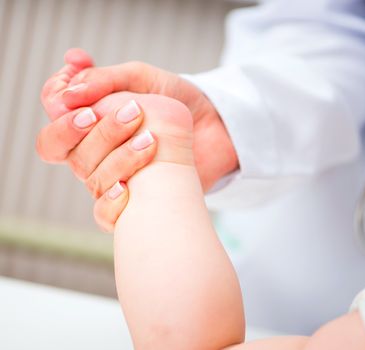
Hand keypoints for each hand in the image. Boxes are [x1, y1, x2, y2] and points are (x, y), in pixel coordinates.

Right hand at [43, 48, 238, 190]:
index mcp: (91, 117)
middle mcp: (93, 149)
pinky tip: (129, 186)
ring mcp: (110, 176)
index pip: (53, 108)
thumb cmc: (176, 101)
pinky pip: (103, 213)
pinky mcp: (132, 201)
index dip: (56, 95)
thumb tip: (70, 92)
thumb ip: (107, 80)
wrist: (213, 129)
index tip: (78, 79)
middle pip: (57, 146)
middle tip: (120, 113)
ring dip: (115, 155)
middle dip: (76, 129)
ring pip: (87, 175)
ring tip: (150, 139)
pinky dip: (111, 201)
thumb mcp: (144, 78)